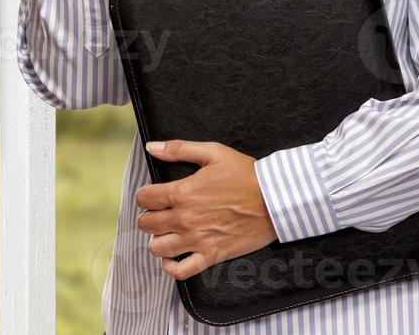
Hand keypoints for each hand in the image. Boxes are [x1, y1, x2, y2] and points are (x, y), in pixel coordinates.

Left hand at [134, 139, 278, 281]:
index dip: (145, 196)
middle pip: (147, 224)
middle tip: (159, 213)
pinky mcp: (211, 255)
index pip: (145, 198)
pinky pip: (181, 271)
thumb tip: (152, 147)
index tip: (152, 196)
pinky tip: (172, 258)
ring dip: (157, 240)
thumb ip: (179, 149)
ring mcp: (197, 239)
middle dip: (148, 217)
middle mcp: (185, 218)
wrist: (274, 199)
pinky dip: (171, 267)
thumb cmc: (245, 174)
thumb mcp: (212, 153)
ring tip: (166, 233)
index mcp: (182, 192)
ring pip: (158, 248)